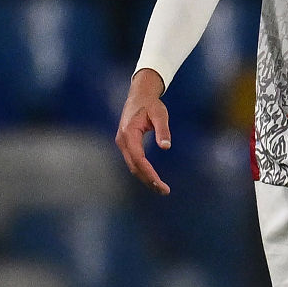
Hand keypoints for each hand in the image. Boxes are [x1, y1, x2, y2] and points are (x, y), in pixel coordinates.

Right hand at [115, 69, 172, 195]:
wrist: (139, 95)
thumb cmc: (151, 104)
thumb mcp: (160, 114)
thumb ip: (163, 130)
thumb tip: (166, 146)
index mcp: (129, 133)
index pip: (139, 159)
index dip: (149, 174)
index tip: (161, 184)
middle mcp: (122, 140)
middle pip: (134, 167)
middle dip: (148, 180)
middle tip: (164, 191)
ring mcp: (122, 143)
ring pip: (132, 166)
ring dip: (145, 178)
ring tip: (160, 188)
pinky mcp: (125, 144)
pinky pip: (133, 162)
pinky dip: (142, 171)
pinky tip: (152, 178)